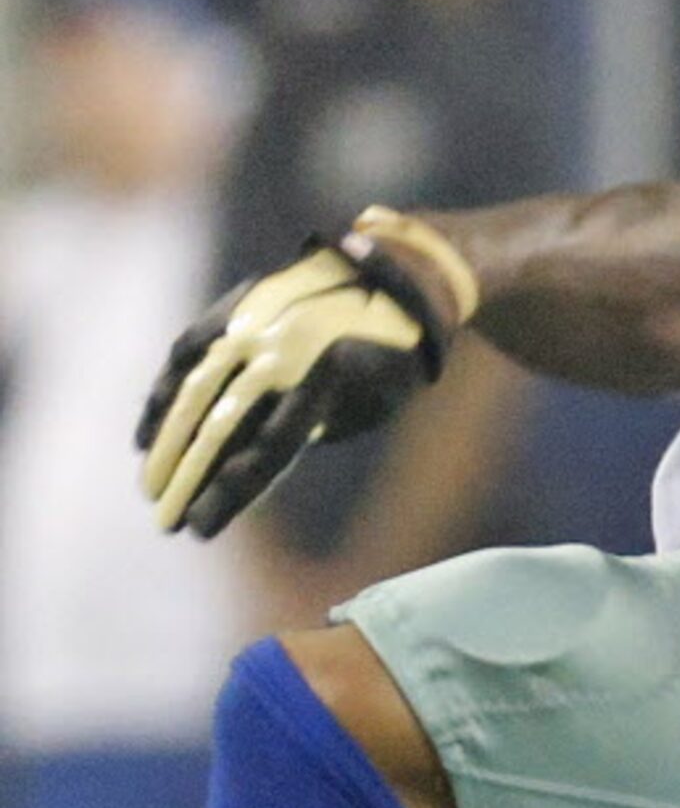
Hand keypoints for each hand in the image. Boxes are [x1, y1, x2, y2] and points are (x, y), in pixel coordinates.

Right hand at [137, 238, 451, 538]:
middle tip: (165, 522)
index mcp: (331, 381)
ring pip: (196, 388)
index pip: (269, 450)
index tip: (198, 527)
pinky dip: (164, 394)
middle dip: (187, 480)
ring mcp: (261, 320)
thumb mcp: (367, 409)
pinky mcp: (243, 302)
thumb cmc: (389, 363)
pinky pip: (189, 350)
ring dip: (166, 444)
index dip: (230, 494)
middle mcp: (289, 348)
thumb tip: (236, 472)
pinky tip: (148, 434)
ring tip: (150, 488)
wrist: (404, 279)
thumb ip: (308, 433)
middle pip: (223, 425)